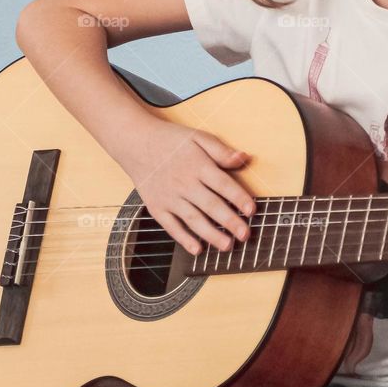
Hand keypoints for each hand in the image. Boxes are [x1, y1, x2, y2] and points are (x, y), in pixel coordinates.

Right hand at [125, 121, 256, 255]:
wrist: (135, 143)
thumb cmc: (170, 140)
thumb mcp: (198, 137)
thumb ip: (221, 150)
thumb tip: (244, 158)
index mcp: (197, 165)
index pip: (222, 184)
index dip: (238, 197)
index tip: (252, 210)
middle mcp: (184, 183)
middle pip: (210, 205)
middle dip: (229, 221)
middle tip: (245, 235)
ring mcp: (169, 197)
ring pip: (193, 219)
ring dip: (211, 234)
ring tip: (227, 245)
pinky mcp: (157, 207)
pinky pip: (171, 226)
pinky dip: (184, 239)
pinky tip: (197, 249)